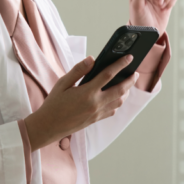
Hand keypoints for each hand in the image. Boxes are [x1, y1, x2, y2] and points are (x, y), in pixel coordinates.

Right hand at [22, 54, 137, 149]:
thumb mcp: (62, 83)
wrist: (48, 126)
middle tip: (135, 72)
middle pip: (120, 89)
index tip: (129, 57)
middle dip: (130, 80)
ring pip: (119, 101)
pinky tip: (116, 96)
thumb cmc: (54, 103)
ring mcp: (97, 113)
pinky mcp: (96, 119)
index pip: (108, 75)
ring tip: (128, 83)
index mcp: (86, 92)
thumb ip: (78, 70)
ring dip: (126, 91)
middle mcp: (95, 103)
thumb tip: (92, 59)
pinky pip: (113, 110)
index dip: (120, 64)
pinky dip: (118, 102)